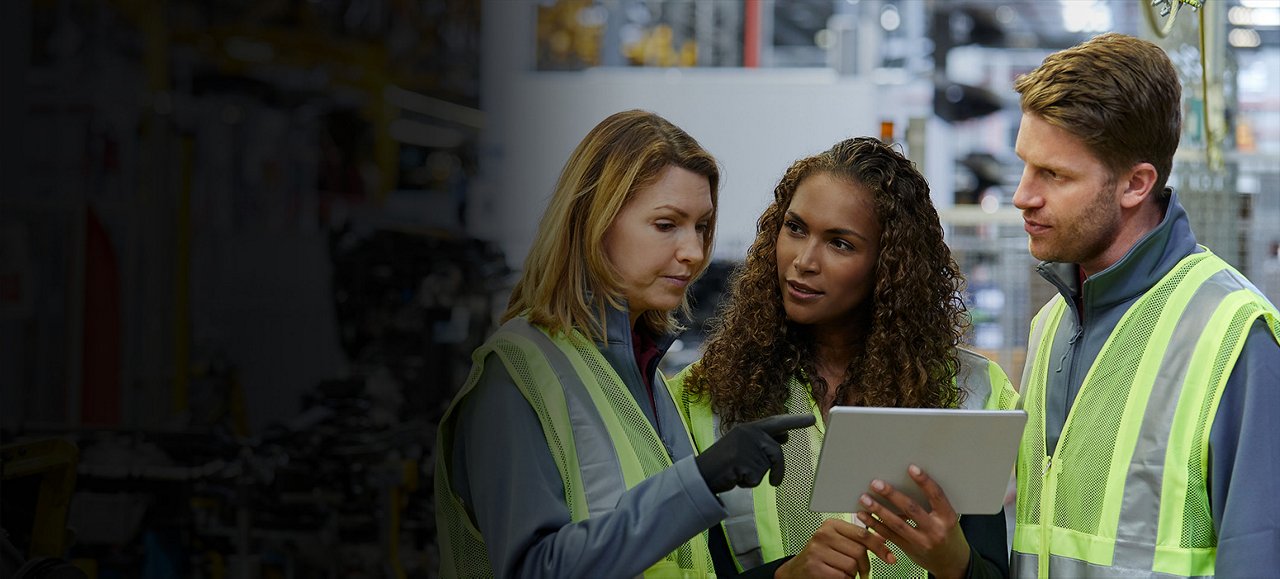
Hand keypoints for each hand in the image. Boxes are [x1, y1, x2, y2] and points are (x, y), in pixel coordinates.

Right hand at [695, 413, 815, 493]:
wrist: (701, 474)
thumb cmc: (723, 462)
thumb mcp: (741, 445)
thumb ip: (760, 442)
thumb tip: (784, 438)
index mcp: (748, 428)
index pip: (776, 422)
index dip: (795, 421)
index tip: (812, 419)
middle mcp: (748, 434)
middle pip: (775, 451)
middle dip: (778, 468)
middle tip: (776, 481)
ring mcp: (746, 448)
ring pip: (767, 467)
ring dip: (757, 476)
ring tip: (739, 474)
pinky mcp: (744, 462)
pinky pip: (757, 478)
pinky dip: (748, 483)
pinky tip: (735, 478)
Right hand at [775, 518, 893, 578]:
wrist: (796, 571)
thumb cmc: (821, 557)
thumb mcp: (838, 543)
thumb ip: (857, 539)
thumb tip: (884, 538)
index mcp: (831, 525)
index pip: (862, 534)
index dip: (879, 547)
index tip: (890, 558)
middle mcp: (823, 534)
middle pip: (859, 552)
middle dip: (864, 566)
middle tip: (862, 573)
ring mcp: (817, 550)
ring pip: (852, 565)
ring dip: (852, 574)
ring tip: (842, 572)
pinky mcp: (814, 566)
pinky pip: (842, 576)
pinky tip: (834, 577)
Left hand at [855, 465, 970, 578]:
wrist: (952, 563)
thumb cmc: (948, 534)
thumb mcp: (947, 518)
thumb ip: (931, 504)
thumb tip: (905, 482)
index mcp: (947, 518)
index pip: (936, 495)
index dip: (924, 481)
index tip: (911, 468)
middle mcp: (935, 530)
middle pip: (911, 509)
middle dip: (891, 495)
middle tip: (876, 483)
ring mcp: (921, 542)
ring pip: (896, 524)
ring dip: (878, 510)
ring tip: (865, 499)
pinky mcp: (909, 550)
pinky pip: (889, 536)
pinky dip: (875, 525)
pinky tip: (865, 516)